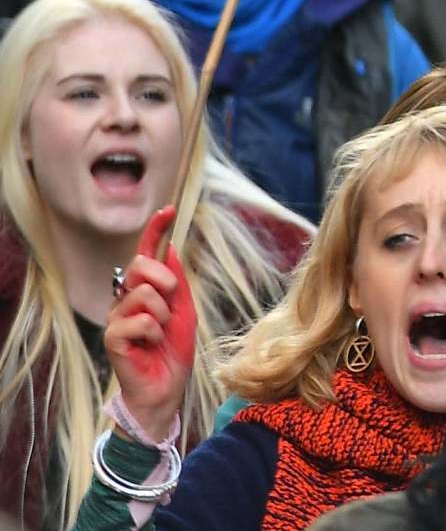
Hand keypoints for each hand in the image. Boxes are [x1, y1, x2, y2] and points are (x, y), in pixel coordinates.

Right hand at [105, 207, 196, 439]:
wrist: (167, 387)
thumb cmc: (174, 349)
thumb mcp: (184, 309)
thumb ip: (176, 281)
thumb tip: (170, 248)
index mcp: (143, 291)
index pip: (146, 254)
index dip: (155, 230)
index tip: (169, 209)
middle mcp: (124, 300)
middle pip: (142, 265)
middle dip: (166, 280)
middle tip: (172, 303)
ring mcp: (115, 318)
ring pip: (144, 293)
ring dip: (163, 313)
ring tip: (160, 332)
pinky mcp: (111, 338)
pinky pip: (140, 320)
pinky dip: (154, 331)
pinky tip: (149, 345)